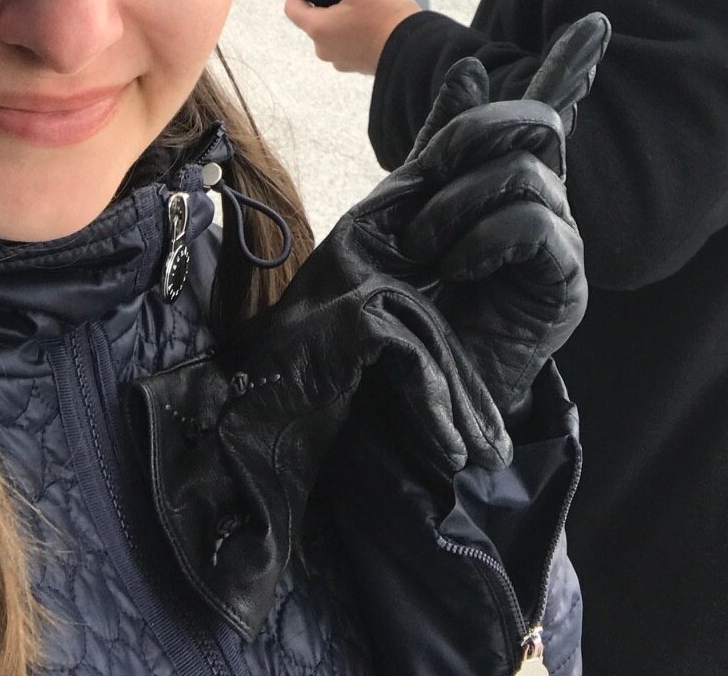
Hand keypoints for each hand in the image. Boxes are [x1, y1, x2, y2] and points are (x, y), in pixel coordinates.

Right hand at [129, 180, 507, 638]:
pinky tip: (447, 453)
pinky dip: (434, 409)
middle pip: (434, 322)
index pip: (422, 293)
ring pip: (431, 339)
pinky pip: (414, 359)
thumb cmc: (285, 414)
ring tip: (479, 457)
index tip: (488, 412)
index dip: (456, 349)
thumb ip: (394, 352)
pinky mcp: (353, 317)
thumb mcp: (353, 376)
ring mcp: (350, 289)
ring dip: (460, 406)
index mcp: (349, 276)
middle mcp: (350, 270)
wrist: (234, 439)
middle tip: (494, 447)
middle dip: (468, 389)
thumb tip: (457, 381)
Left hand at [284, 0, 420, 72]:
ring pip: (332, 32)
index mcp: (319, 29)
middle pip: (313, 20)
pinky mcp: (359, 63)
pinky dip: (354, 29)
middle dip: (324, 1)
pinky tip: (373, 18)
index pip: (292, 8)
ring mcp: (343, 59)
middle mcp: (326, 48)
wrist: (416, 49)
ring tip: (362, 1)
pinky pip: (348, 43)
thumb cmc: (387, 17)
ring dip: (340, 15)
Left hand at [399, 12, 609, 420]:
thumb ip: (443, 139)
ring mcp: (560, 240)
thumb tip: (469, 70)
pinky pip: (535, 222)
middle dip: (468, 136)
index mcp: (508, 178)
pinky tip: (462, 269)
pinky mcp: (564, 281)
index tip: (596, 22)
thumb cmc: (404, 291)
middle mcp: (544, 201)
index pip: (549, 108)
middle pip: (534, 122)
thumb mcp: (410, 198)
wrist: (402, 375)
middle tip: (425, 182)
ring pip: (525, 170)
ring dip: (456, 203)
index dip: (572, 64)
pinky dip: (482, 238)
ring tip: (427, 250)